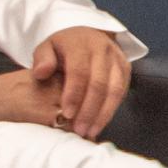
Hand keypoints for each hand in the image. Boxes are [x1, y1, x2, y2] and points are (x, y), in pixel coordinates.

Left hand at [0, 27, 131, 138]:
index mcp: (81, 43)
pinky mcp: (126, 67)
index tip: (66, 114)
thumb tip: (41, 73)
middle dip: (89, 110)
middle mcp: (103, 49)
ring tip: (90, 132)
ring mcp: (117, 58)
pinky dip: (112, 109)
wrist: (87, 35)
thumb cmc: (63, 48)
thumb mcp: (46, 47)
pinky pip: (121, 91)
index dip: (74, 94)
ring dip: (103, 114)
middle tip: (79, 130)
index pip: (79, 71)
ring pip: (114, 89)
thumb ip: (41, 59)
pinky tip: (100, 123)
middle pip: (99, 83)